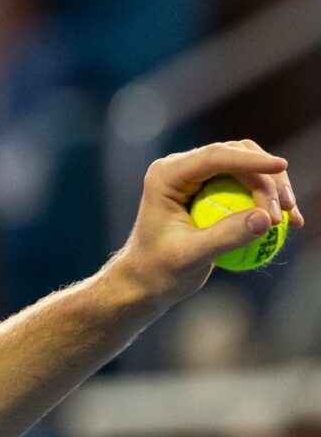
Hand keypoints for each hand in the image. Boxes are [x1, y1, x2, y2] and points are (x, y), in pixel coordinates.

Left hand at [108, 140, 304, 311]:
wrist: (146, 280)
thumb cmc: (159, 271)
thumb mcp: (191, 258)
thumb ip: (225, 237)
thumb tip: (266, 218)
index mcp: (166, 176)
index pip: (214, 156)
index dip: (251, 160)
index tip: (282, 166)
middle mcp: (182, 168)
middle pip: (237, 156)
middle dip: (267, 179)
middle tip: (283, 213)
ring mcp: (198, 176)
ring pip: (247, 166)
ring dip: (274, 187)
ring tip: (289, 219)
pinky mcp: (213, 188)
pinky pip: (248, 184)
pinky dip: (269, 200)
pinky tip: (287, 222)